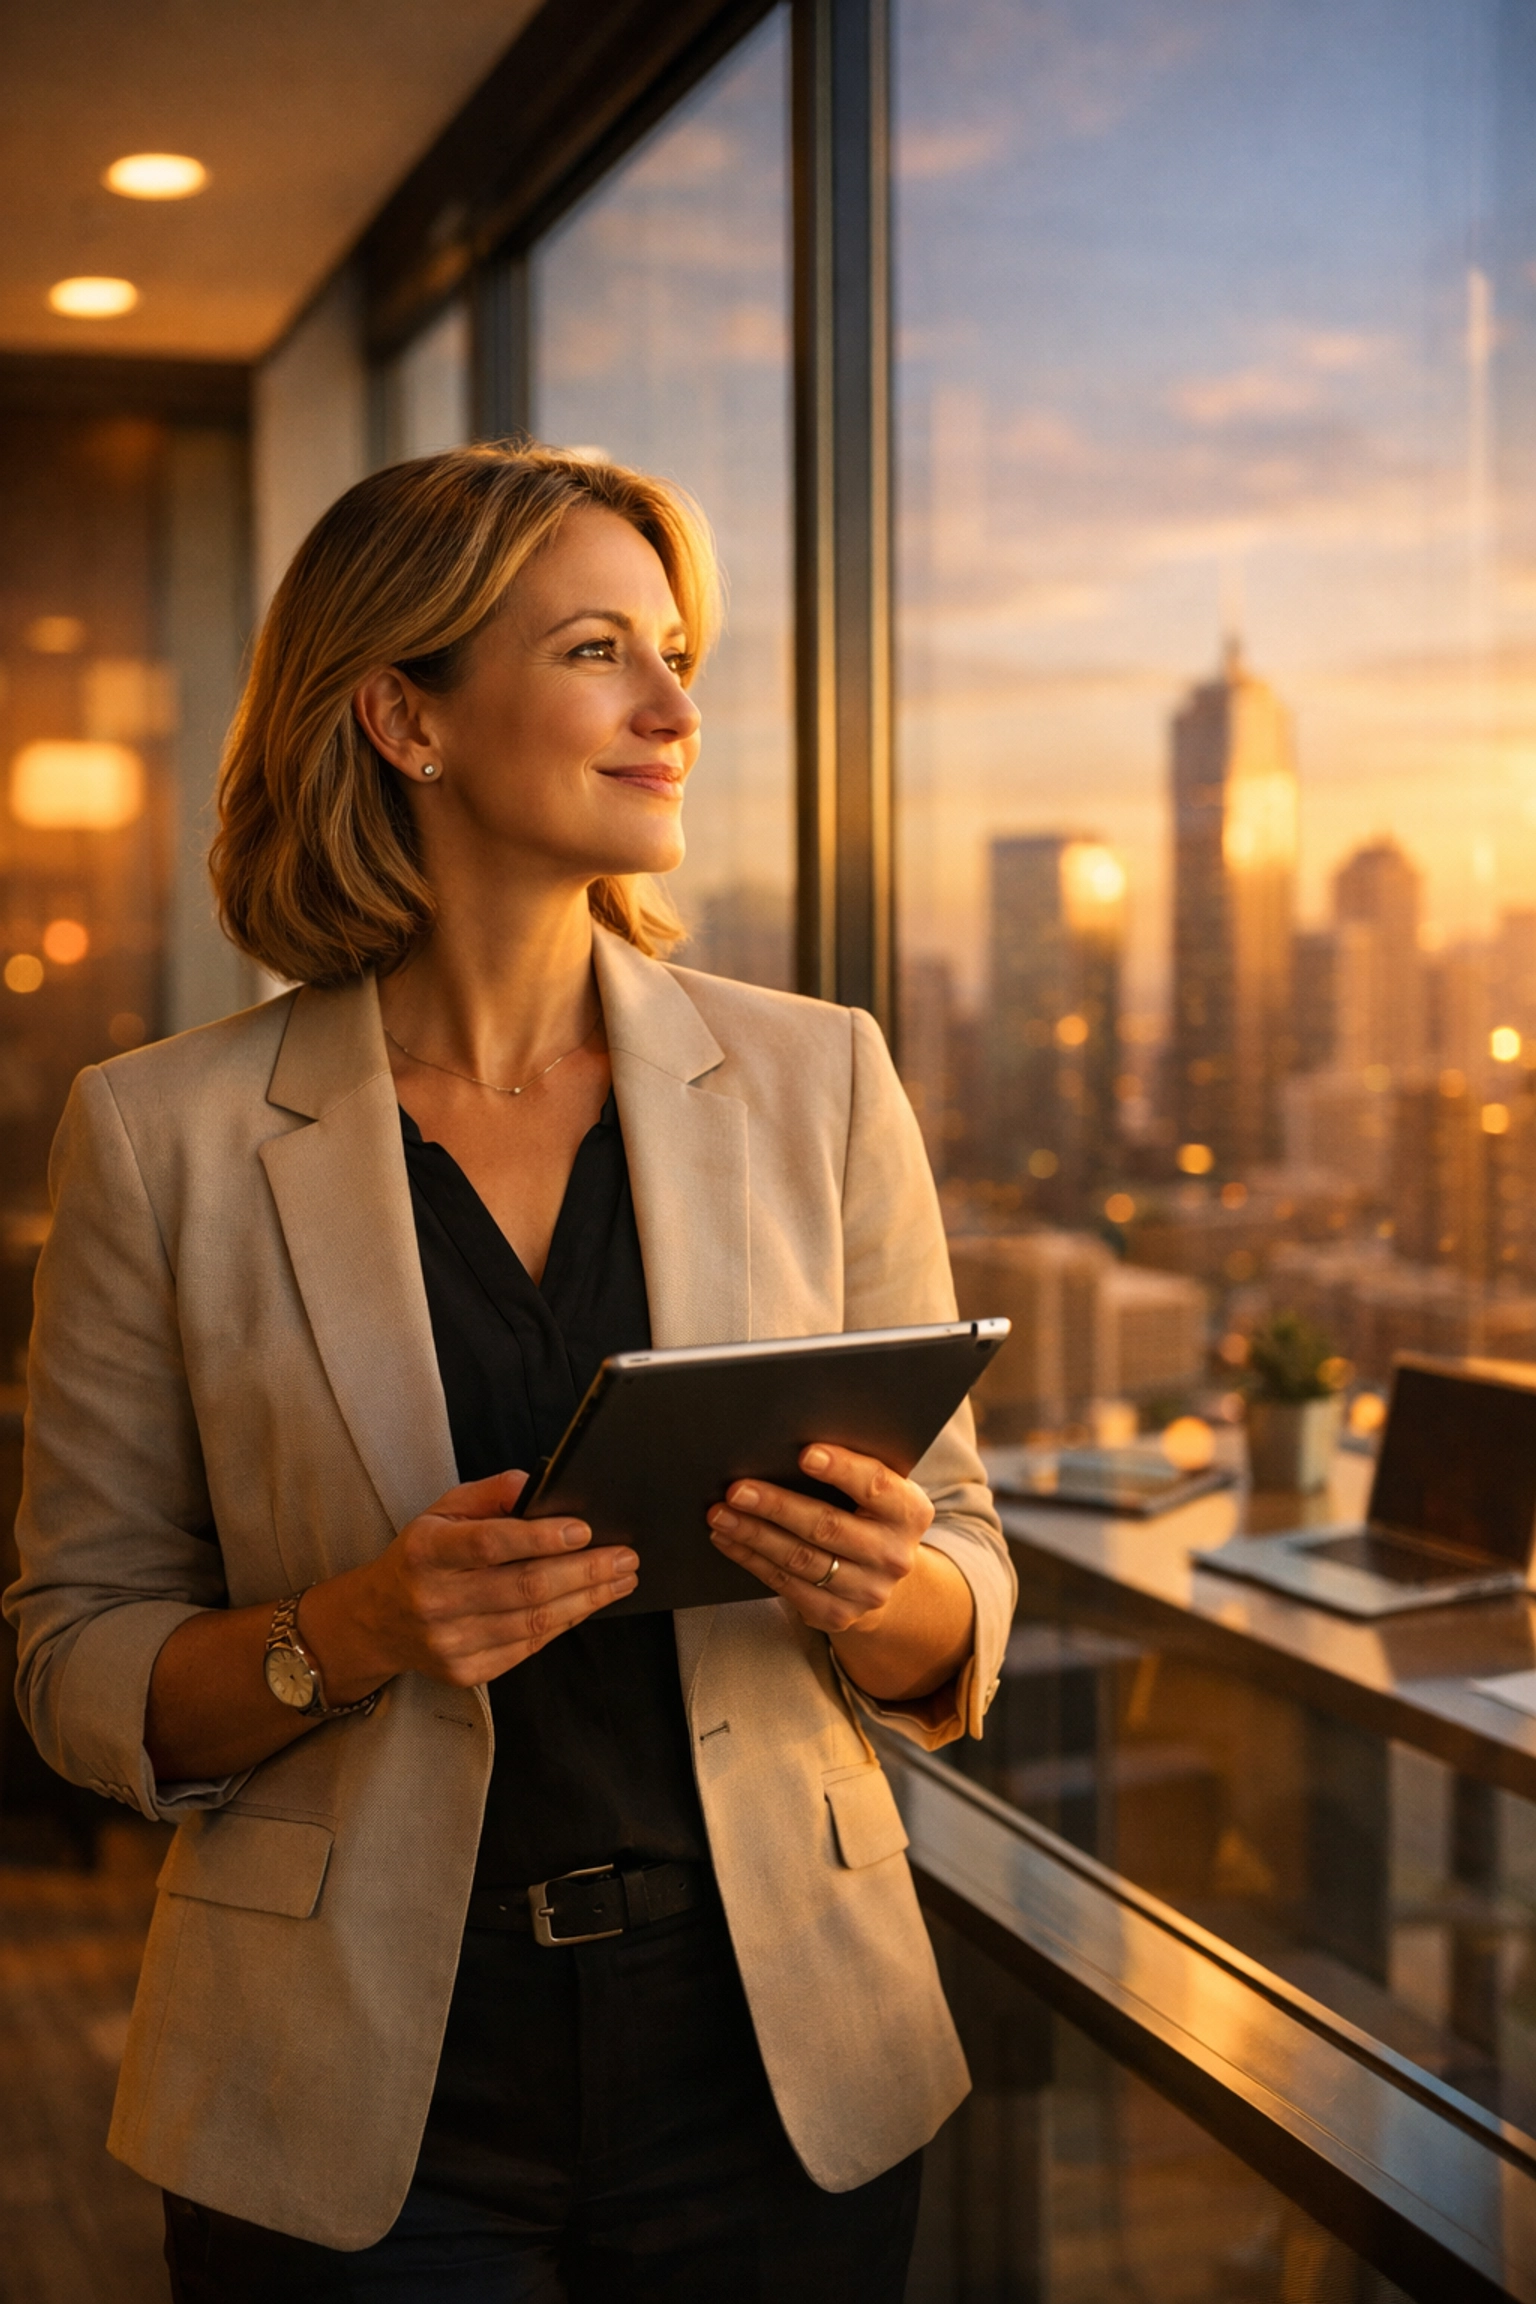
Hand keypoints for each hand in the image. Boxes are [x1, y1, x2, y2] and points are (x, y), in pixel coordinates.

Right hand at [309, 1468, 636, 1695]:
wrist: (377, 1621)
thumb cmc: (421, 1557)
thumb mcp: (442, 1511)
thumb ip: (489, 1493)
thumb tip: (536, 1484)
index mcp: (427, 1552)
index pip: (490, 1544)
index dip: (541, 1538)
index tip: (584, 1530)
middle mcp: (435, 1600)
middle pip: (524, 1588)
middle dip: (584, 1572)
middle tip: (625, 1557)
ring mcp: (450, 1643)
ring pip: (533, 1623)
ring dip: (586, 1600)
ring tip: (619, 1580)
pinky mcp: (465, 1672)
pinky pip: (528, 1648)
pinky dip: (564, 1624)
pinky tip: (587, 1605)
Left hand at [705, 1443, 933, 1633]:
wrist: (880, 1576)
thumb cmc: (868, 1514)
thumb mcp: (877, 1492)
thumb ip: (851, 1469)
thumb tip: (787, 1439)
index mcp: (910, 1512)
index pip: (876, 1485)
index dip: (842, 1469)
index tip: (805, 1453)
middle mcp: (893, 1554)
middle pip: (828, 1526)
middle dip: (777, 1506)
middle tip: (737, 1489)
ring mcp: (867, 1590)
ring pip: (800, 1559)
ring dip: (754, 1534)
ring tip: (721, 1514)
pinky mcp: (838, 1614)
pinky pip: (786, 1584)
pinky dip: (752, 1560)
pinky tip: (729, 1540)